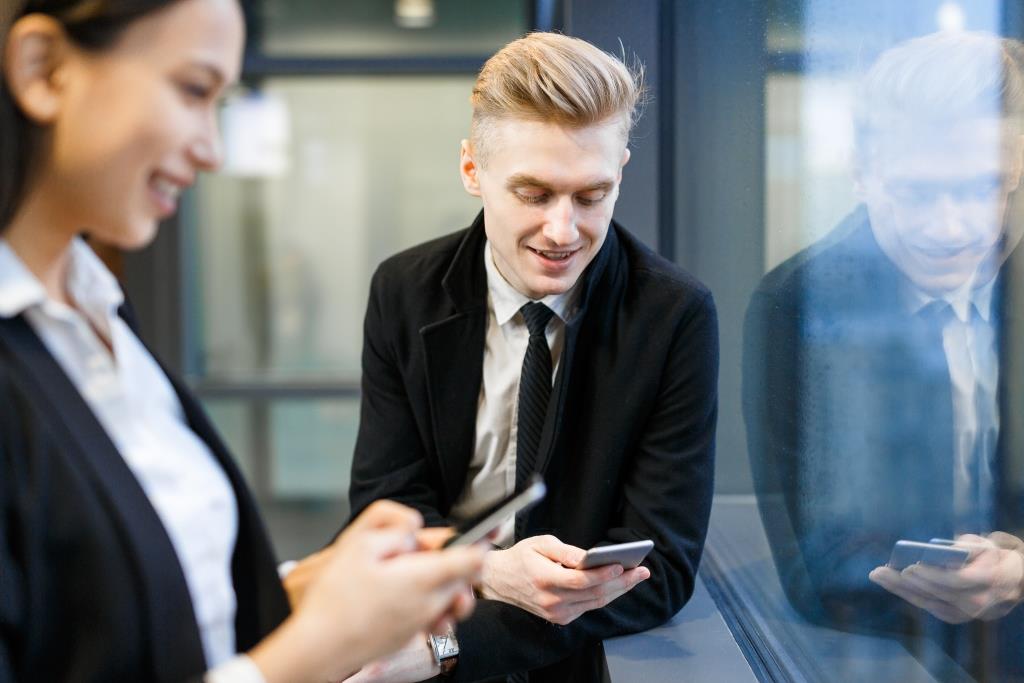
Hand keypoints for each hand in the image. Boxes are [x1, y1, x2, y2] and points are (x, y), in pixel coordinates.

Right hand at [249, 501, 485, 682]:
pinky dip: (433, 601)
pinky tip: (408, 592)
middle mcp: (430, 603)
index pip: (472, 558)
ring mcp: (422, 623)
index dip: (482, 539)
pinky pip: (435, 614)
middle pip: (467, 578)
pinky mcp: (411, 635)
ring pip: (454, 598)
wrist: (319, 647)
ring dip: (449, 581)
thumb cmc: (335, 597)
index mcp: (423, 577)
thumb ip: (396, 531)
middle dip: (461, 558)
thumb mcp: (360, 545)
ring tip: (422, 568)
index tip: (492, 527)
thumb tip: (415, 530)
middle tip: (432, 546)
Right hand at [478, 535, 649, 624]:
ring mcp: (556, 613)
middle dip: (622, 582)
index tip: (622, 565)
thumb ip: (566, 551)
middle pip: (594, 594)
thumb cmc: (520, 558)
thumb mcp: (540, 544)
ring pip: (595, 603)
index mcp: (544, 580)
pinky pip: (588, 607)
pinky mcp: (559, 618)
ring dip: (618, 590)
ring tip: (636, 576)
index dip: (603, 574)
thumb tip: (590, 557)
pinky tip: (618, 585)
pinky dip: (604, 596)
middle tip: (641, 571)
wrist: (498, 581)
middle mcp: (551, 601)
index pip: (581, 581)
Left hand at [869, 533, 1023, 623]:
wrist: (1012, 580)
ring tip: (878, 576)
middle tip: (880, 571)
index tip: (910, 567)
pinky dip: (911, 596)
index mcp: (991, 579)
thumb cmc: (991, 556)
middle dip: (906, 583)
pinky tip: (893, 584)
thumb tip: (934, 553)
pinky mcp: (959, 617)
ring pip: (931, 604)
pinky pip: (931, 608)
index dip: (933, 575)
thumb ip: (962, 547)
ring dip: (901, 590)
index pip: (958, 581)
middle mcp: (982, 602)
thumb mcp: (982, 545)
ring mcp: (970, 614)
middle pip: (938, 595)